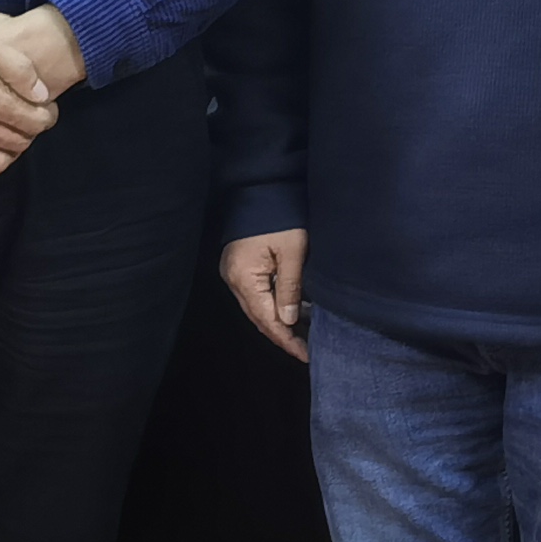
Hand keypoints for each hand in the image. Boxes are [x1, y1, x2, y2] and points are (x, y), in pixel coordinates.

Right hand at [222, 228, 309, 361]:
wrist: (263, 188)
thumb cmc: (280, 216)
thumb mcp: (293, 252)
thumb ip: (290, 288)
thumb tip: (288, 320)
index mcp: (244, 277)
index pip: (266, 319)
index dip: (287, 339)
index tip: (307, 353)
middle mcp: (233, 279)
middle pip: (259, 317)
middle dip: (283, 335)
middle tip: (307, 349)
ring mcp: (234, 273)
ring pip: (257, 308)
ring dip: (279, 322)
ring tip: (303, 336)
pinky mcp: (239, 267)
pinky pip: (256, 295)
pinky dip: (273, 307)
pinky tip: (291, 313)